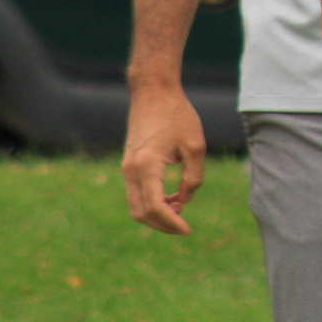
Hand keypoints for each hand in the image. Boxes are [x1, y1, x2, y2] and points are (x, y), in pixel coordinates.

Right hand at [122, 84, 205, 234]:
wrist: (153, 91)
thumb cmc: (177, 114)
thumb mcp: (195, 146)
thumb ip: (193, 178)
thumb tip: (185, 202)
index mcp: (147, 165)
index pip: (155, 207)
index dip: (171, 223)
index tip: (187, 230)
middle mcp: (131, 169)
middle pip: (140, 213)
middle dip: (162, 225)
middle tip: (183, 224)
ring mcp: (126, 167)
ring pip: (135, 206)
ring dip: (155, 215)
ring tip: (179, 208)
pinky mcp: (128, 164)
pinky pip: (135, 193)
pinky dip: (150, 202)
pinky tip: (171, 197)